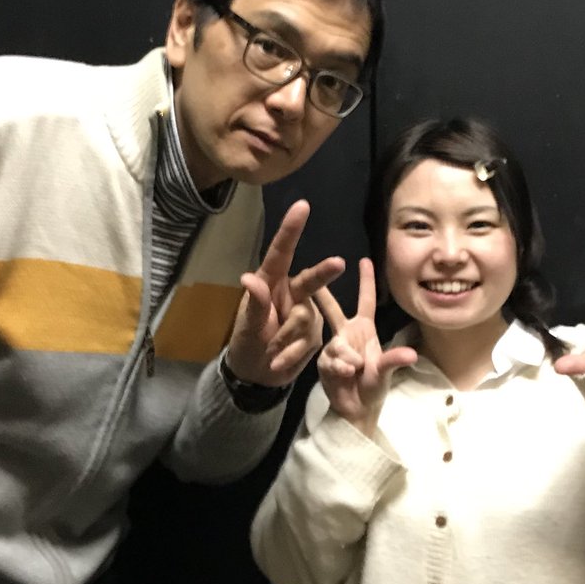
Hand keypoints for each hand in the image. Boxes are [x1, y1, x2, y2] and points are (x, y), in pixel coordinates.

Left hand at [225, 200, 344, 386]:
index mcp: (269, 284)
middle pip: (310, 280)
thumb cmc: (246, 347)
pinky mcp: (315, 334)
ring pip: (307, 319)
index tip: (302, 206)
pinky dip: (294, 353)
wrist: (257, 377)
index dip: (291, 230)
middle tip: (339, 264)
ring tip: (271, 353)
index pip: (280, 253)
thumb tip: (250, 278)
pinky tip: (281, 360)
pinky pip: (311, 340)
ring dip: (287, 340)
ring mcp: (306, 313)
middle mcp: (290, 294)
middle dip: (323, 273)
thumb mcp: (247, 329)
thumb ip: (254, 304)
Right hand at [314, 258, 417, 436]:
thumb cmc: (374, 387)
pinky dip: (339, 368)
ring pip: (336, 343)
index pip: (365, 300)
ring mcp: (333, 347)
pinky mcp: (323, 361)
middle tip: (309, 276)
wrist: (356, 409)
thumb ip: (394, 360)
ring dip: (346, 357)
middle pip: (332, 309)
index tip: (364, 259)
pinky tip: (345, 375)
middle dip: (323, 294)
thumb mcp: (386, 372)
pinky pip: (330, 359)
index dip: (366, 280)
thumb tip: (410, 355)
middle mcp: (346, 333)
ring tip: (353, 370)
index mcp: (364, 329)